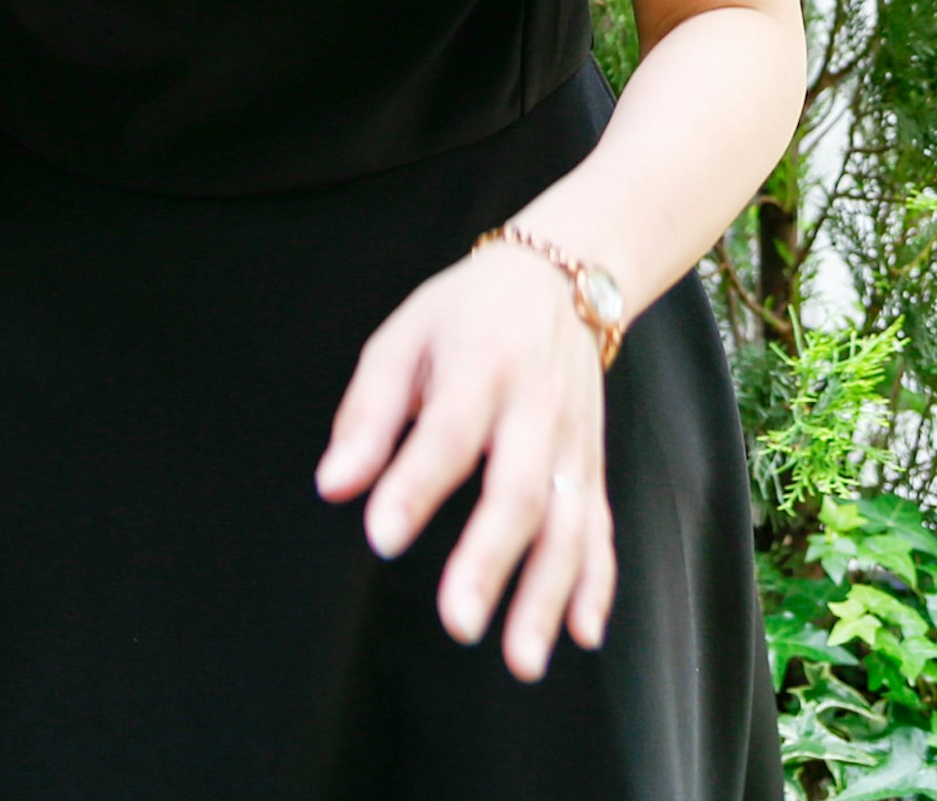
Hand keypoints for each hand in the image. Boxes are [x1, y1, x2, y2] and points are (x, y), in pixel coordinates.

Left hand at [315, 242, 617, 679]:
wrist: (564, 278)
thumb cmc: (468, 313)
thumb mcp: (403, 337)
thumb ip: (367, 414)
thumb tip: (335, 484)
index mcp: (481, 367)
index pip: (447, 432)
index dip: (416, 485)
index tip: (381, 534)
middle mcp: (535, 409)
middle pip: (517, 489)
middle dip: (490, 560)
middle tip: (458, 621)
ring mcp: (572, 442)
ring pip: (568, 524)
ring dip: (548, 594)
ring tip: (521, 658)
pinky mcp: (592, 466)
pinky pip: (601, 529)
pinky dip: (597, 583)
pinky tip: (582, 632)